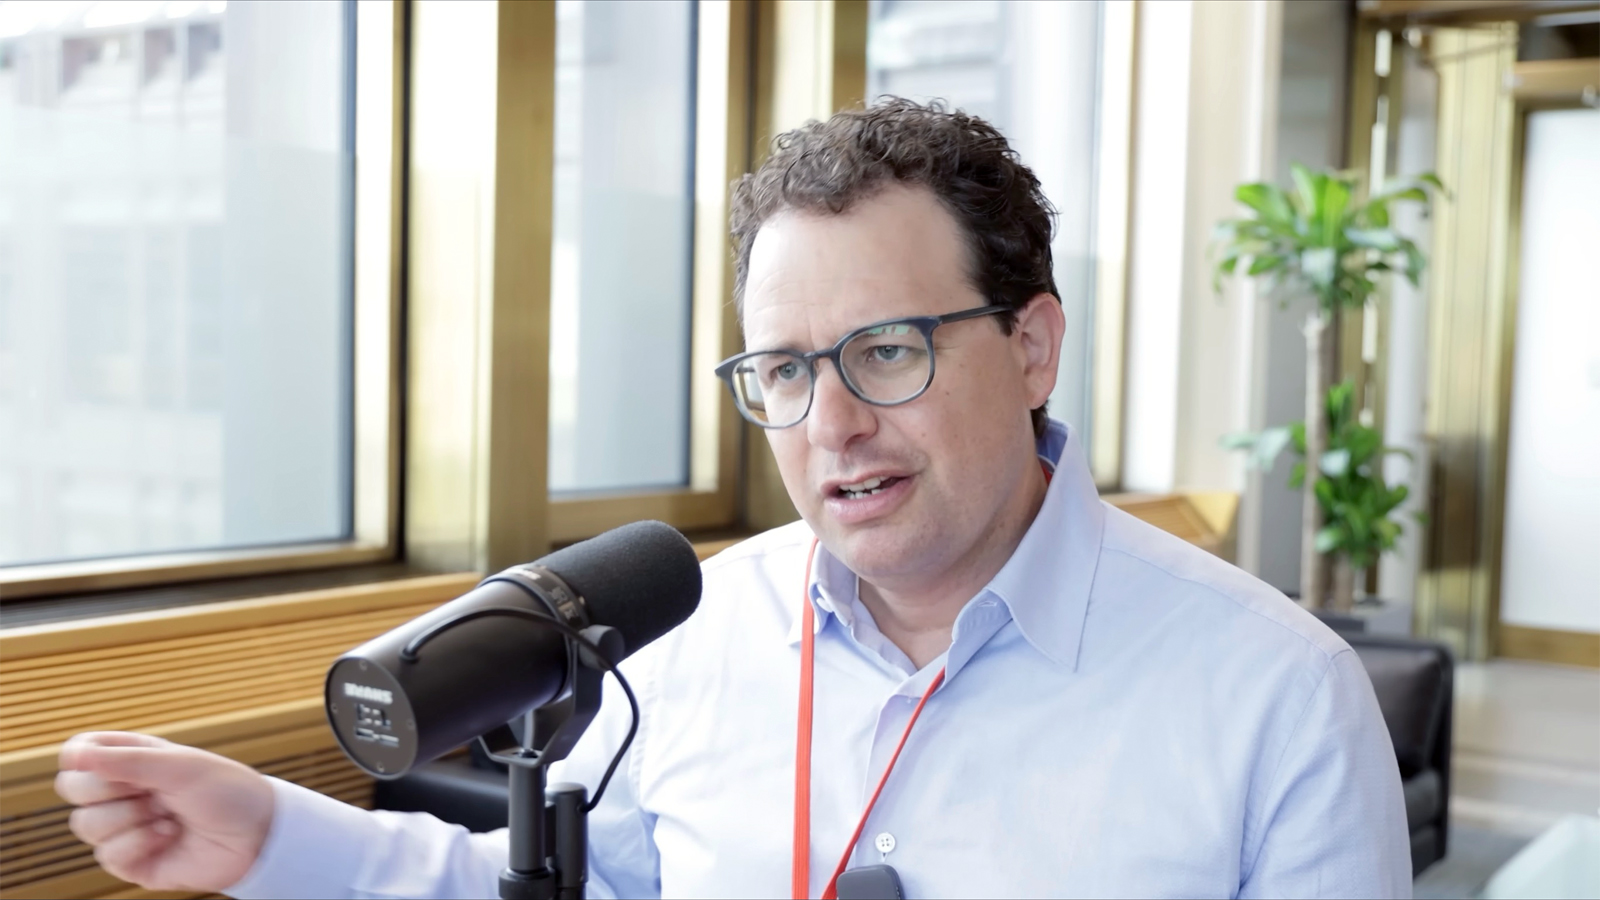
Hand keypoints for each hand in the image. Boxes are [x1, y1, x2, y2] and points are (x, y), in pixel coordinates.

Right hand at [55, 732, 275, 892]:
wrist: (257, 836)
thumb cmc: (229, 793)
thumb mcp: (181, 767)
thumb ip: (129, 760)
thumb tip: (77, 756)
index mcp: (135, 759)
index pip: (80, 752)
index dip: (80, 757)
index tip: (101, 761)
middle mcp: (125, 791)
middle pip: (71, 789)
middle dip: (106, 790)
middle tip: (147, 791)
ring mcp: (126, 826)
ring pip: (86, 825)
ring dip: (129, 819)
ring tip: (167, 815)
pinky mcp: (132, 860)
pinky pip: (107, 855)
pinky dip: (139, 844)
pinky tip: (169, 836)